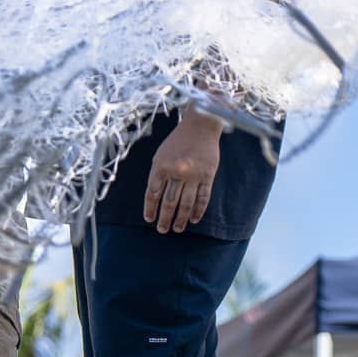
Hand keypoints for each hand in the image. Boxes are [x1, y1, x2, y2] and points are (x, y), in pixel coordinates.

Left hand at [144, 114, 221, 232]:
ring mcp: (193, 175)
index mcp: (161, 166)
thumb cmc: (177, 141)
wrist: (200, 126)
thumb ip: (157, 174)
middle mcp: (177, 172)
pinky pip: (202, 198)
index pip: (153, 193)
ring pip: (185, 203)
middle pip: (169, 201)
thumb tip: (154, 197)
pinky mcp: (207, 176)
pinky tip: (193, 219)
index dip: (150, 208)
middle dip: (164, 218)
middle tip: (162, 230)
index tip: (149, 219)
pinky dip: (198, 210)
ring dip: (180, 219)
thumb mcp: (160, 154)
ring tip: (177, 229)